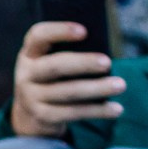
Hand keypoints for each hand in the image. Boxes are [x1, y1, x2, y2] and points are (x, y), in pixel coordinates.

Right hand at [10, 22, 124, 138]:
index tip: (84, 31)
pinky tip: (116, 109)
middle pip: (55, 67)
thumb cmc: (50, 78)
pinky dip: (97, 111)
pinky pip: (73, 113)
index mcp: (29, 53)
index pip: (38, 35)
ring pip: (68, 92)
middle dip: (83, 63)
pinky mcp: (44, 117)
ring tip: (121, 85)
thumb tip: (102, 48)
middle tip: (108, 62)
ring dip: (97, 89)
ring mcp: (32, 98)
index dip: (59, 31)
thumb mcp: (48, 61)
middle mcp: (26, 75)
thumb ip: (67, 52)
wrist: (29, 114)